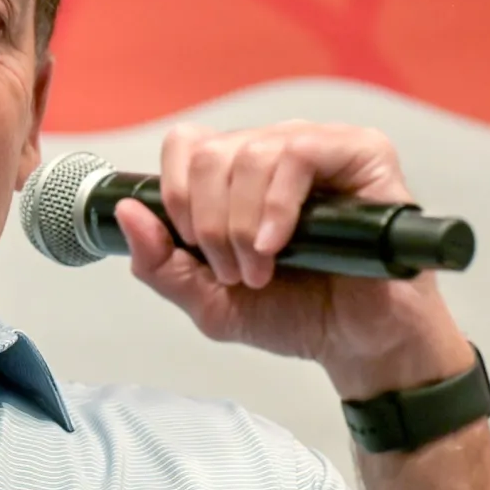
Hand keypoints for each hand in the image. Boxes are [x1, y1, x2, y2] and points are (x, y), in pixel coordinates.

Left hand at [114, 120, 473, 398]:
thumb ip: (160, 264)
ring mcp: (319, 147)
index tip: (194, 249)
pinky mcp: (362, 154)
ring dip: (241, 224)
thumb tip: (126, 212)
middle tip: (234, 271)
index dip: (176, 196)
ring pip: (249, 153)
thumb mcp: (209, 299)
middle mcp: (276, 150)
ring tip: (262, 267)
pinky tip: (277, 243)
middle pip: (209, 154)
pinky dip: (275, 205)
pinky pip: (300, 154)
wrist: (358, 344)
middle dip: (209, 224)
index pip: (186, 145)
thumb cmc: (296, 313)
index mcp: (238, 174)